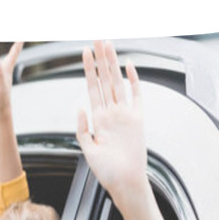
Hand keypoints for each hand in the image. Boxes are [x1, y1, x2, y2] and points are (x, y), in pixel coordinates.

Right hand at [0, 41, 22, 115]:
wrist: (2, 107)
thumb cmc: (2, 98)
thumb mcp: (0, 85)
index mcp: (8, 69)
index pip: (14, 53)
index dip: (18, 43)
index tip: (22, 35)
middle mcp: (8, 69)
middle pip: (14, 53)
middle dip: (17, 44)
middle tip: (21, 36)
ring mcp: (5, 73)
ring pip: (10, 59)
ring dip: (13, 51)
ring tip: (16, 44)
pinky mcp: (1, 78)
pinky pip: (4, 66)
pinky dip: (4, 60)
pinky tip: (3, 60)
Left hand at [76, 41, 147, 206]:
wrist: (125, 182)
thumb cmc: (106, 172)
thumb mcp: (88, 150)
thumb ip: (82, 129)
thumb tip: (80, 108)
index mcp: (98, 119)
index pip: (92, 88)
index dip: (89, 69)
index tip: (84, 52)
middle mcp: (111, 113)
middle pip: (105, 80)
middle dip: (101, 59)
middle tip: (97, 38)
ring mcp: (125, 115)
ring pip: (118, 83)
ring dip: (113, 63)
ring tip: (108, 44)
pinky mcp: (138, 120)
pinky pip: (137, 96)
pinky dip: (134, 81)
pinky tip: (129, 65)